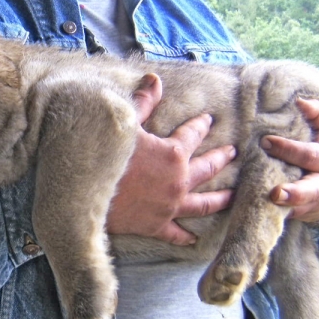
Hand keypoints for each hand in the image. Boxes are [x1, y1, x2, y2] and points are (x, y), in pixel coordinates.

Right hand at [106, 74, 235, 244]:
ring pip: (203, 204)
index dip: (201, 125)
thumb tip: (155, 79)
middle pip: (207, 168)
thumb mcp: (124, 123)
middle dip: (221, 159)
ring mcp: (170, 206)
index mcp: (173, 154)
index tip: (208, 120)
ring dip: (220, 199)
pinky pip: (175, 234)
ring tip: (233, 196)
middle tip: (232, 154)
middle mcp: (179, 181)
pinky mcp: (156, 226)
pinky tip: (194, 239)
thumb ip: (143, 102)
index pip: (193, 134)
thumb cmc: (105, 156)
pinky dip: (185, 237)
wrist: (86, 194)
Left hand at [261, 98, 318, 221]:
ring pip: (294, 208)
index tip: (265, 141)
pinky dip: (268, 214)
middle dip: (293, 193)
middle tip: (275, 193)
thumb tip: (300, 101)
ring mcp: (310, 204)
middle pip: (309, 191)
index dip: (288, 149)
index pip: (308, 155)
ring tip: (259, 204)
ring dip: (277, 208)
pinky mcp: (298, 215)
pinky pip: (282, 216)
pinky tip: (250, 211)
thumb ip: (316, 115)